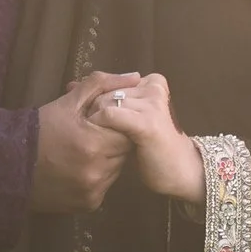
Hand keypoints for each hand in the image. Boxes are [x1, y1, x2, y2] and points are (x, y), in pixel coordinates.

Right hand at [29, 73, 140, 212]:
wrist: (10, 163)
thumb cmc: (42, 128)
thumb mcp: (69, 101)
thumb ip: (103, 85)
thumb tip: (134, 77)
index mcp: (95, 144)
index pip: (127, 133)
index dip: (116, 126)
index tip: (100, 124)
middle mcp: (97, 171)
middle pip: (123, 153)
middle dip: (112, 143)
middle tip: (90, 136)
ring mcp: (92, 191)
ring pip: (115, 171)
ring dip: (106, 161)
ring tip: (83, 153)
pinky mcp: (87, 204)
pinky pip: (103, 188)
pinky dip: (96, 178)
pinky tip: (77, 169)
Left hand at [92, 72, 203, 203]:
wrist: (179, 170)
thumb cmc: (152, 147)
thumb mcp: (130, 118)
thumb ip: (110, 99)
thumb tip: (71, 85)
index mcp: (152, 82)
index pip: (110, 81)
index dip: (93, 98)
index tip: (85, 115)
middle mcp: (153, 87)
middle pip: (105, 90)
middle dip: (91, 109)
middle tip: (85, 129)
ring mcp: (151, 103)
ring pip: (104, 101)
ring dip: (93, 121)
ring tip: (94, 137)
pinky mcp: (146, 122)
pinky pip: (109, 115)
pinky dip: (98, 125)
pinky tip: (97, 140)